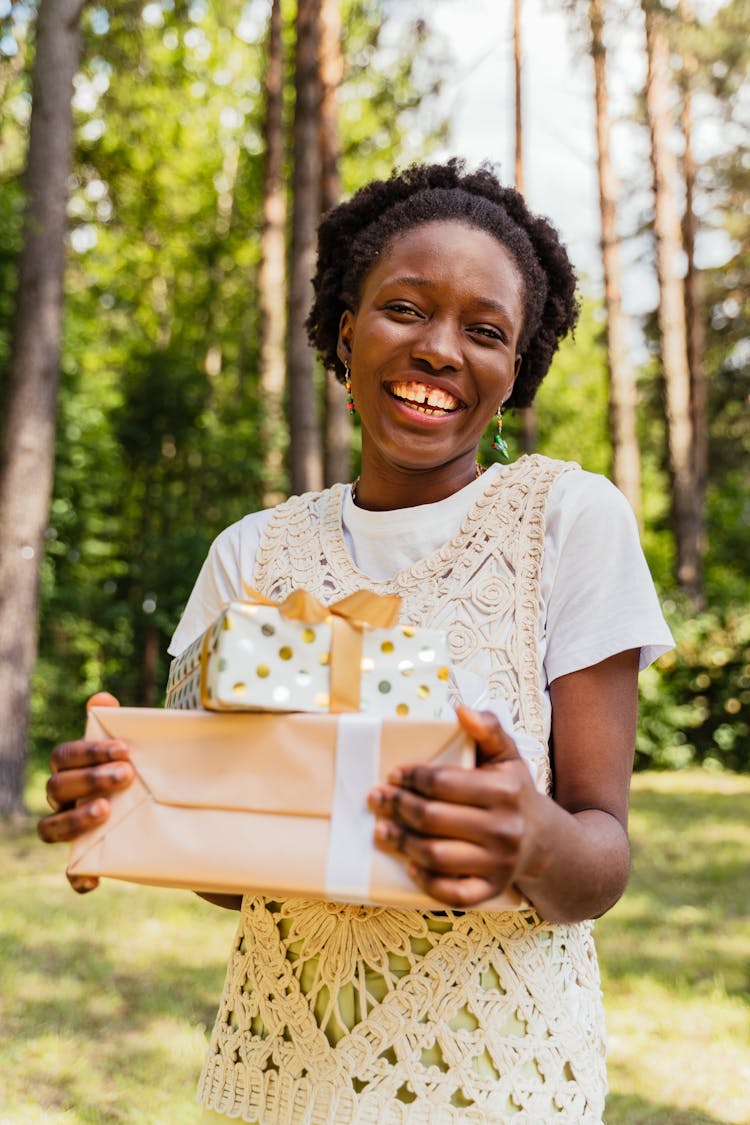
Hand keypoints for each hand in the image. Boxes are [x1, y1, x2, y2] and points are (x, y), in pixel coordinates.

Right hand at [37, 692, 134, 892]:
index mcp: (72, 769)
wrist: (166, 811)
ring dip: (74, 819)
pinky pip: (71, 873)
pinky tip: (95, 879)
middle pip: (55, 787)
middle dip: (89, 779)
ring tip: (106, 810)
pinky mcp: (84, 861)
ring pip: (50, 828)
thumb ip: (119, 723)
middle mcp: (63, 799)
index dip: (89, 751)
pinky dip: (79, 877)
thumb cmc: (141, 772)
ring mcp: (70, 830)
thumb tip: (103, 699)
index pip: (64, 756)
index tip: (124, 749)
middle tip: (127, 775)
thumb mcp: (137, 749)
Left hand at [367, 705, 546, 907]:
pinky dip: (427, 882)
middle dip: (398, 807)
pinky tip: (410, 865)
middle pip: (434, 819)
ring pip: (437, 856)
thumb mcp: (507, 755)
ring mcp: (499, 864)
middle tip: (376, 799)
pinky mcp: (491, 890)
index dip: (413, 777)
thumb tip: (462, 710)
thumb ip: (488, 728)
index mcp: (506, 792)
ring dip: (402, 842)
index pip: (445, 782)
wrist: (542, 840)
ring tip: (381, 830)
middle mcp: (505, 829)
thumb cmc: (513, 791)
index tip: (393, 774)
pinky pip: (454, 895)